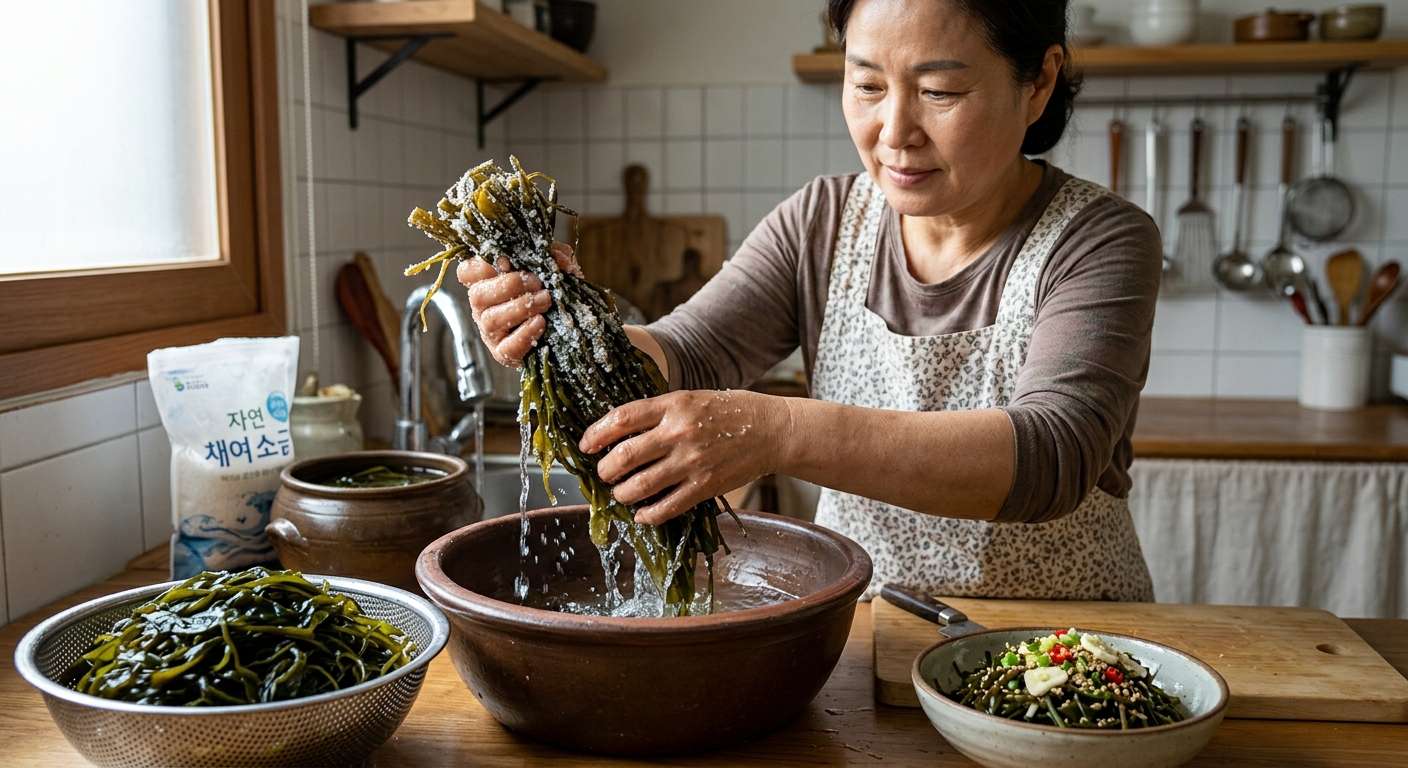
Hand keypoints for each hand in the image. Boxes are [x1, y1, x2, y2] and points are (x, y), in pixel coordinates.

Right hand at [457, 241, 581, 366]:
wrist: (566, 330)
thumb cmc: (550, 293)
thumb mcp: (553, 268)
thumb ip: (555, 255)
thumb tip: (559, 260)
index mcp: (486, 283)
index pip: (466, 272)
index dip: (481, 265)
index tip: (507, 261)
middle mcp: (483, 308)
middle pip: (477, 295)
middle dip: (509, 285)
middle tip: (538, 283)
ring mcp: (490, 332)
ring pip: (491, 320)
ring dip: (520, 307)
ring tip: (545, 300)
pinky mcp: (504, 353)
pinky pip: (507, 347)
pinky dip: (525, 334)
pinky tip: (541, 322)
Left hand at [579, 390, 790, 524]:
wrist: (771, 430)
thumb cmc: (729, 412)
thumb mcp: (690, 399)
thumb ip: (658, 413)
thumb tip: (618, 432)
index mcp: (673, 405)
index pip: (621, 418)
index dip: (596, 434)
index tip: (586, 445)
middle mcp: (679, 432)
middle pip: (624, 456)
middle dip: (604, 470)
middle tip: (604, 473)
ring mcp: (692, 462)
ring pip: (639, 486)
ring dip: (621, 494)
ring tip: (621, 492)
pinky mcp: (705, 486)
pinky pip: (666, 508)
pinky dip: (647, 515)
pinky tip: (642, 514)